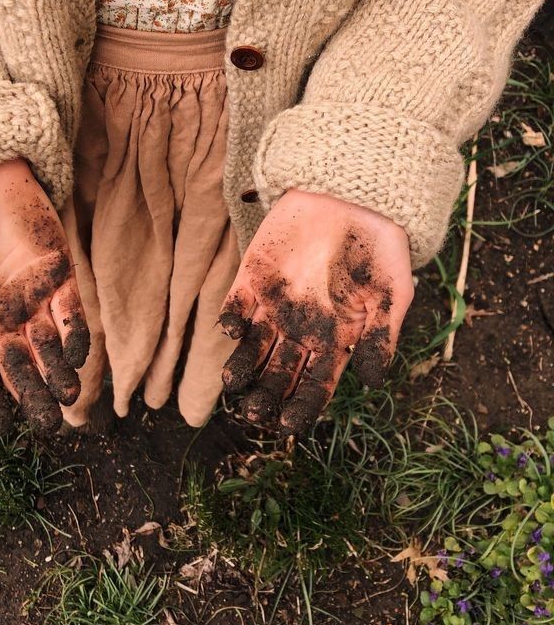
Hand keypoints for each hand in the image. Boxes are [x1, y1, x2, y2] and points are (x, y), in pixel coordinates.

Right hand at [0, 159, 89, 435]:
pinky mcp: (59, 275)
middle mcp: (1, 320)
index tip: (3, 425)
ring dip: (59, 373)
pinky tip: (76, 356)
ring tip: (67, 397)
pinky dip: (76, 334)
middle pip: (19, 368)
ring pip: (49, 347)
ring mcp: (32, 299)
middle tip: (48, 424)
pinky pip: (71, 312)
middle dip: (33, 396)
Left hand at [218, 189, 413, 434]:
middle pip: (279, 371)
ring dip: (242, 367)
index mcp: (334, 338)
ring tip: (235, 387)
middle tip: (255, 414)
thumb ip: (381, 339)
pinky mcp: (252, 277)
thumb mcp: (392, 295)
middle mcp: (300, 327)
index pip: (316, 383)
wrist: (354, 197)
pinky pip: (236, 305)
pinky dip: (232, 319)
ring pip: (252, 346)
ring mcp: (274, 303)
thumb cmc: (379, 248)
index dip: (303, 406)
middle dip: (267, 395)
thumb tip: (371, 384)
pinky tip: (235, 330)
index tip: (289, 426)